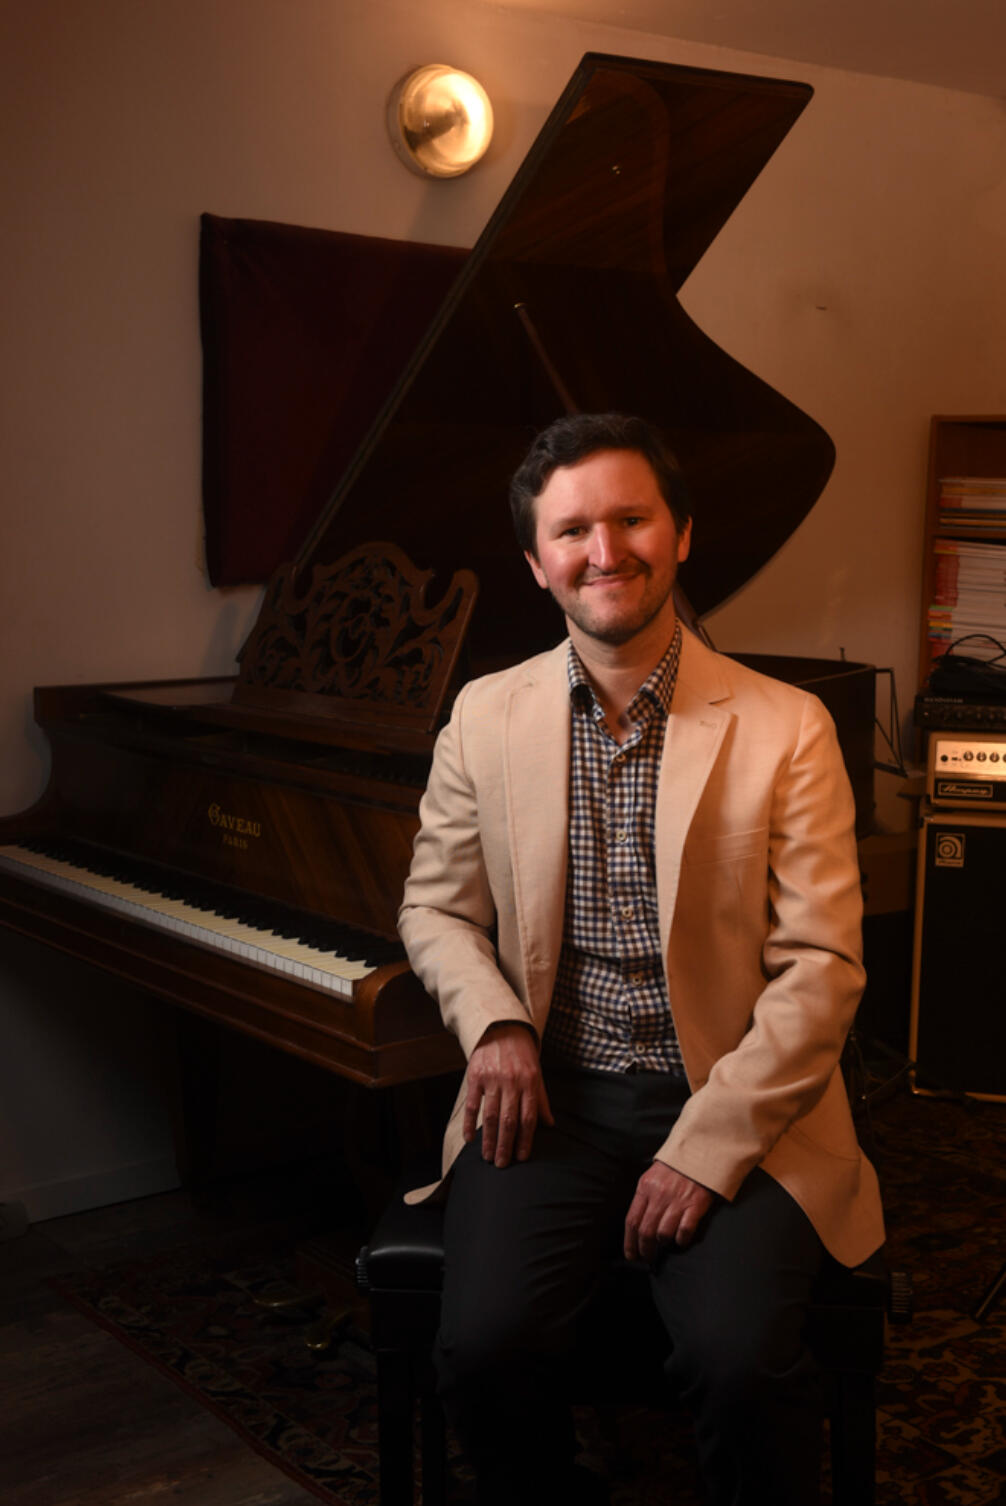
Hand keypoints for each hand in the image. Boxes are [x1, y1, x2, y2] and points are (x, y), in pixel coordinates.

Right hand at [463, 1023, 553, 1167]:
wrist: (500, 1027)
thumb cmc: (522, 1054)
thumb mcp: (536, 1074)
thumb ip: (541, 1099)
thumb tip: (550, 1124)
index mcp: (529, 1082)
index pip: (528, 1117)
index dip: (525, 1139)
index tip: (522, 1157)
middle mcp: (512, 1081)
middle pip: (508, 1120)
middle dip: (505, 1145)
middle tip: (502, 1165)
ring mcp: (492, 1078)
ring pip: (490, 1115)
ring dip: (489, 1139)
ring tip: (488, 1156)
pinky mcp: (475, 1075)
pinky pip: (471, 1104)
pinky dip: (470, 1122)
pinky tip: (470, 1138)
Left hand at [623, 1162, 714, 1261]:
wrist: (700, 1151)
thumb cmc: (675, 1166)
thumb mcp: (653, 1175)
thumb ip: (645, 1196)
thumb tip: (637, 1224)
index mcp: (645, 1187)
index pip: (632, 1220)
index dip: (629, 1242)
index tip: (631, 1255)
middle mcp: (659, 1195)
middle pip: (645, 1231)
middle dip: (644, 1249)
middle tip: (647, 1257)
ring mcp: (678, 1200)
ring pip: (663, 1233)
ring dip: (663, 1243)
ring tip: (665, 1244)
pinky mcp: (696, 1204)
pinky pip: (685, 1230)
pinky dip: (682, 1240)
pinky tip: (681, 1240)